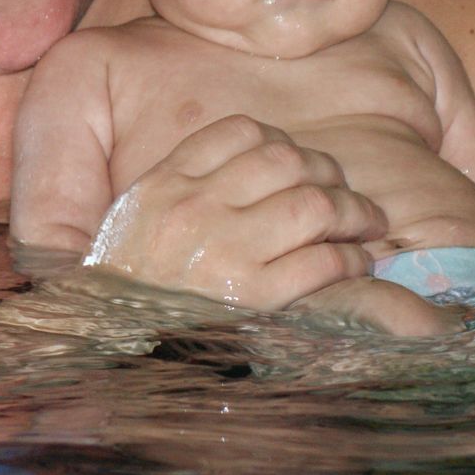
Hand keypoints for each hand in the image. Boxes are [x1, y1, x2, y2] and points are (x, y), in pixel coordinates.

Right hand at [81, 115, 387, 309]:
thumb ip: (182, 187)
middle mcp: (195, 209)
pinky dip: (351, 259)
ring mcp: (225, 251)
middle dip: (329, 173)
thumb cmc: (127, 285)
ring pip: (316, 206)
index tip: (298, 162)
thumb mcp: (137, 218)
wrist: (107, 342)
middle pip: (288, 162)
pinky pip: (323, 262)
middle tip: (345, 192)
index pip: (241, 132)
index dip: (282, 141)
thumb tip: (252, 167)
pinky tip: (356, 263)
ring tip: (367, 224)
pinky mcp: (254, 297)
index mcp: (165, 183)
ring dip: (354, 212)